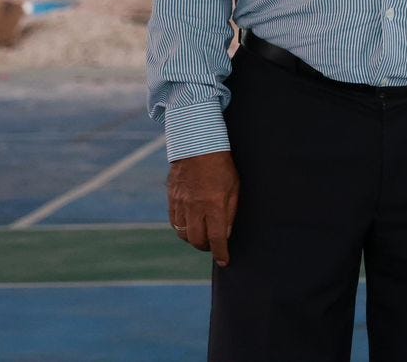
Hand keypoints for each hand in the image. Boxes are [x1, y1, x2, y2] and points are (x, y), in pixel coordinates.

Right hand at [168, 151, 238, 266]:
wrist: (197, 144)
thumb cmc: (222, 164)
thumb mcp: (235, 186)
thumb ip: (230, 212)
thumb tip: (226, 233)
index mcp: (214, 204)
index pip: (217, 238)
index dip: (221, 252)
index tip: (224, 261)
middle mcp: (195, 207)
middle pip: (197, 240)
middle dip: (206, 247)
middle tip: (214, 245)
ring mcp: (181, 203)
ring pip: (183, 234)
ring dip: (194, 239)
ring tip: (203, 235)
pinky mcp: (172, 198)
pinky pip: (174, 222)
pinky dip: (183, 228)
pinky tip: (191, 224)